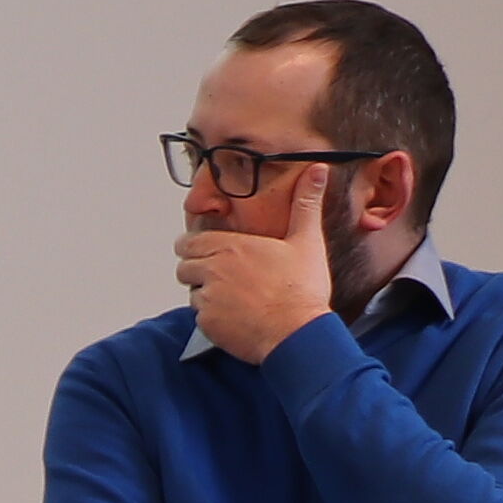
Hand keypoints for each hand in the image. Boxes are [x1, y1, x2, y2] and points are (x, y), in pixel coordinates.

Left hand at [177, 219, 332, 366]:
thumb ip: (306, 204)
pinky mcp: (206, 323)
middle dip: (198, 269)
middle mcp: (211, 269)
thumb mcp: (307, 240)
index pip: (188, 241)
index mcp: (229, 246)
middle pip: (184, 266)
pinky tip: (238, 316)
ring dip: (206, 293)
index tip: (211, 252)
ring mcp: (206, 297)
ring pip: (192, 291)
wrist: (298, 333)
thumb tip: (318, 170)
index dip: (197, 247)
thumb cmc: (302, 289)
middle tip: (225, 276)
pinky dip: (213, 317)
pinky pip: (200, 317)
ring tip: (236, 296)